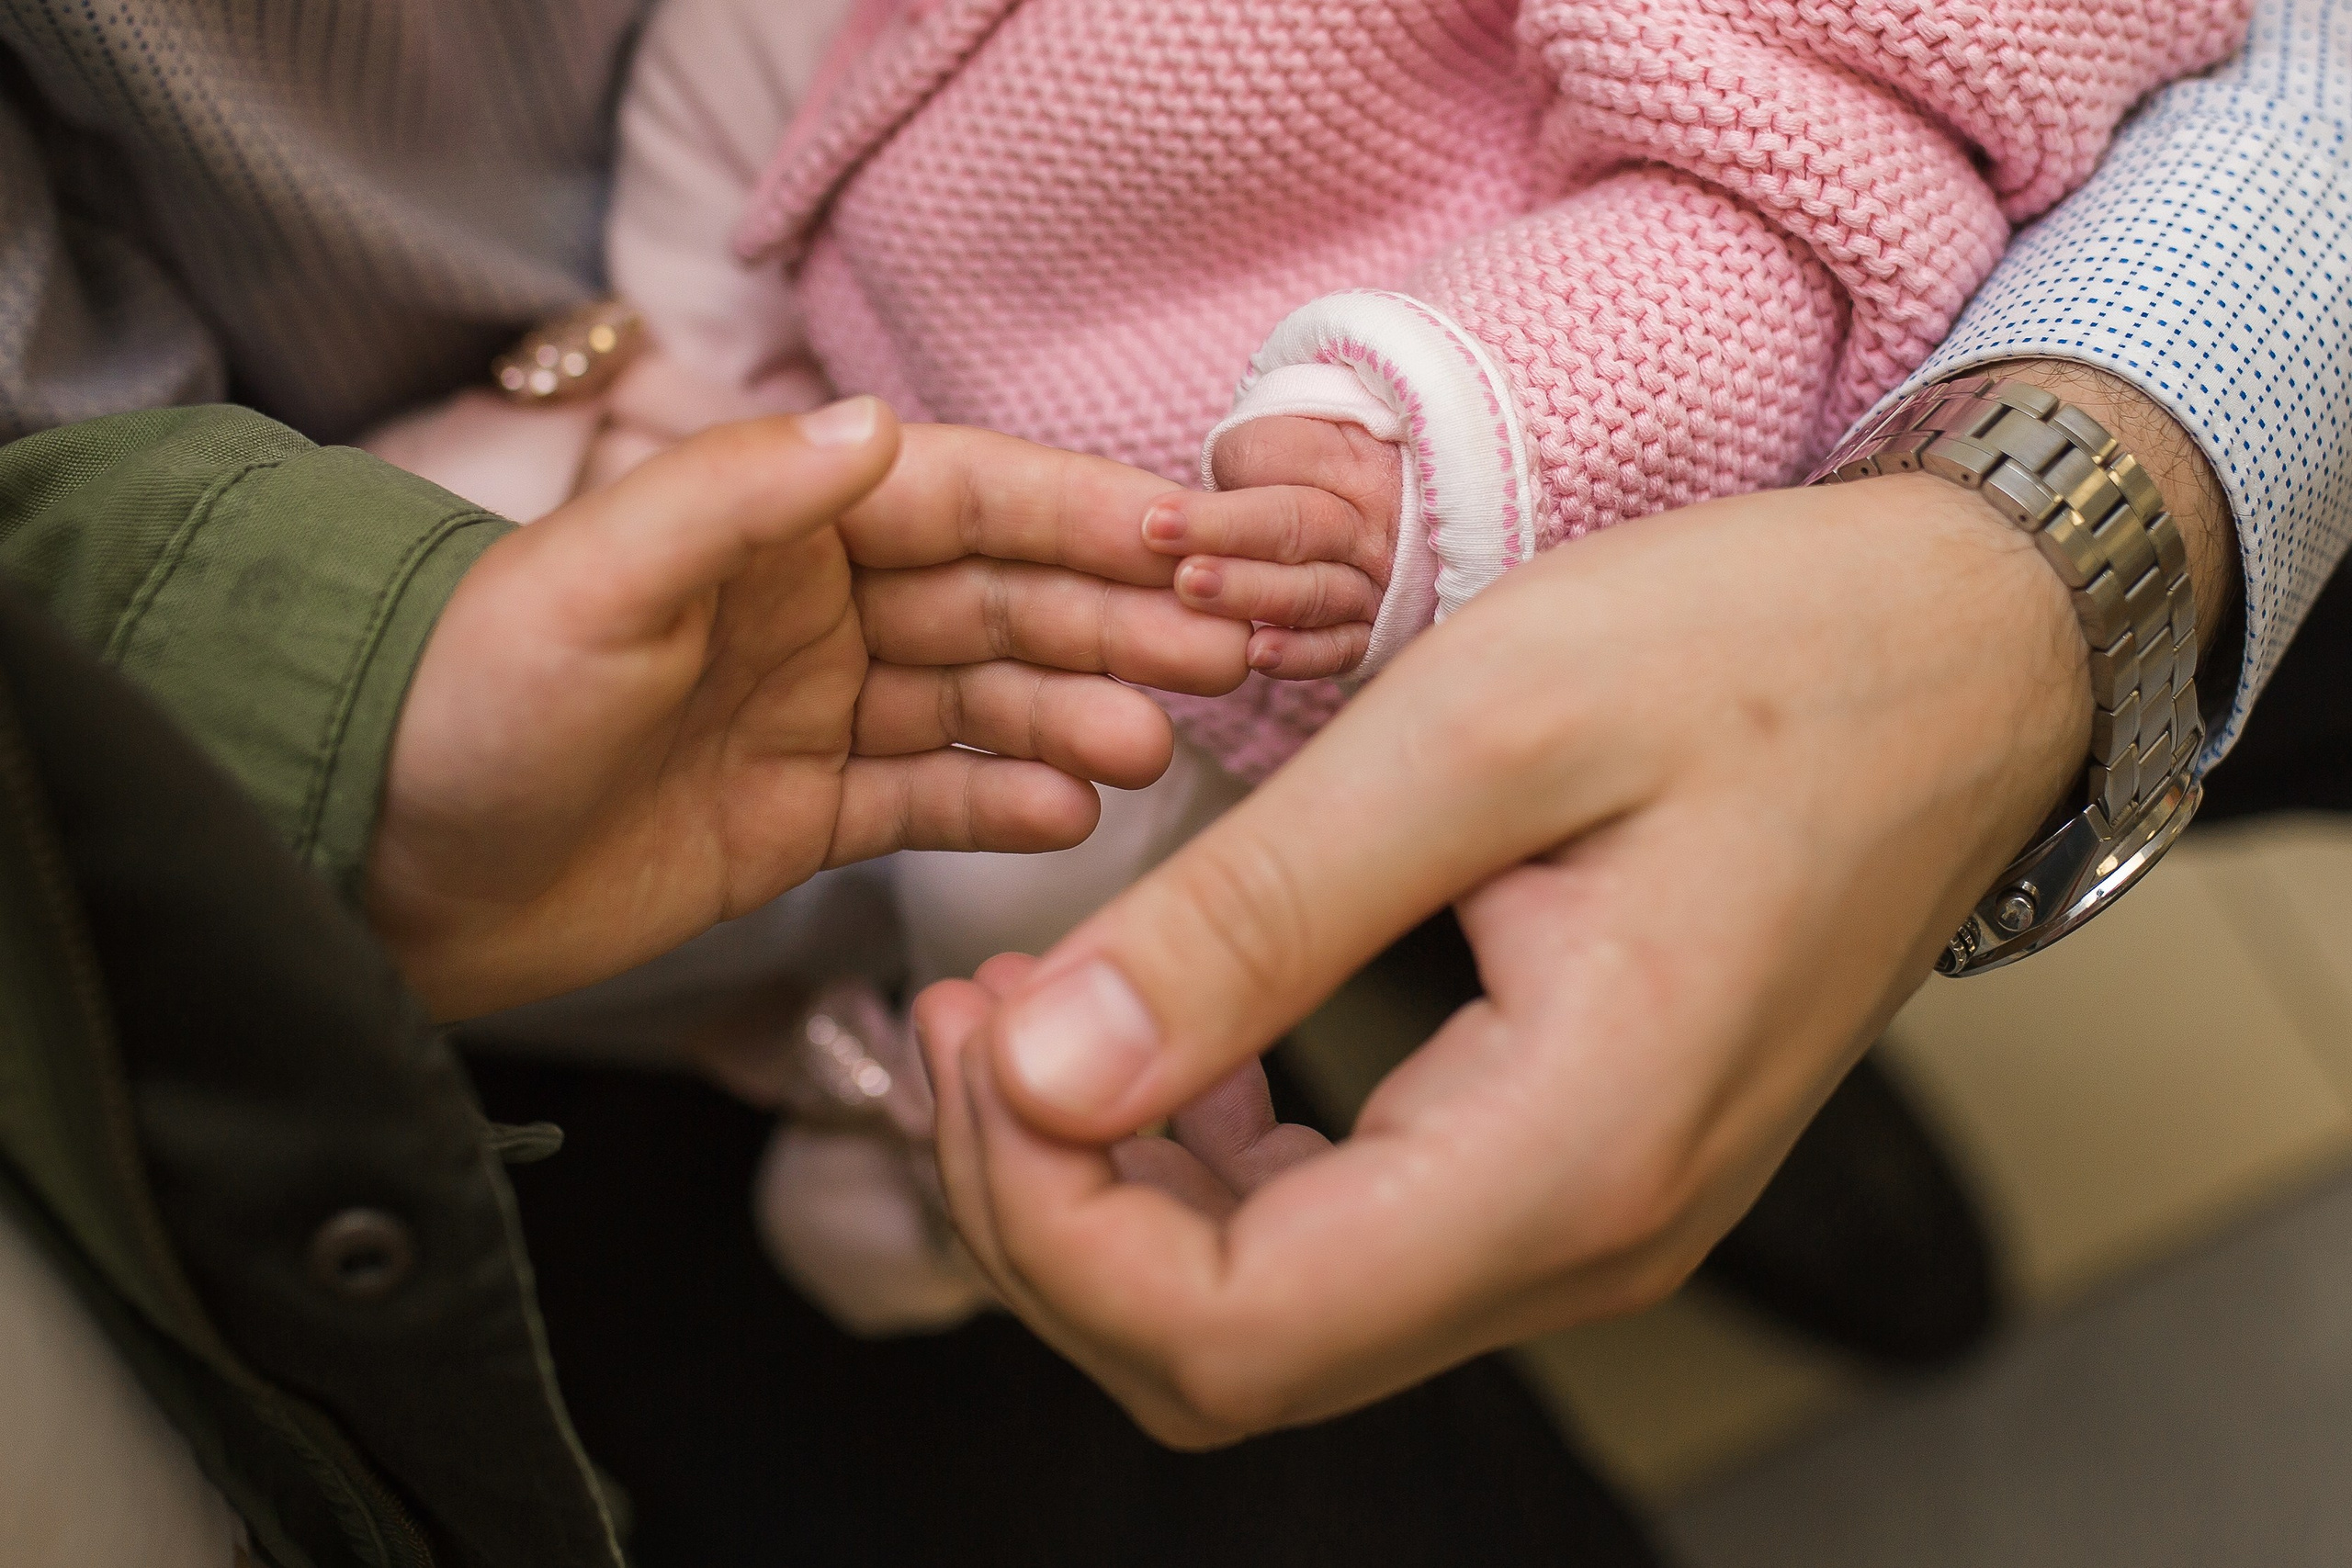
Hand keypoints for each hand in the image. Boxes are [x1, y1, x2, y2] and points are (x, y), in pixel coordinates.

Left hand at [368, 400, 1248, 1019]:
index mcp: (773, 528)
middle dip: (1110, 622)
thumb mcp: (596, 578)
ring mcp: (814, 717)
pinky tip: (1074, 812)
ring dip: (1073, 715)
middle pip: (995, 603)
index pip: (957, 501)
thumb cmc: (470, 699)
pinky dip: (1000, 805)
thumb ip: (741, 496)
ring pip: (979, 703)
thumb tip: (881, 425)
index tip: (1184, 538)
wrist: (376, 863)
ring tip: (1154, 746)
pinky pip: (925, 802)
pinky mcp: (799, 819)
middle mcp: (811, 612)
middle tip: (1220, 656)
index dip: (1075, 514)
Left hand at [914, 366, 2234, 1444]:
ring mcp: (1584, 1218)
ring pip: (1270, 1316)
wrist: (1964, 653)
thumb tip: (1040, 1066)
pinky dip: (1210, 1172)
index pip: (1222, 1328)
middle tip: (964, 1021)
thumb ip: (1252, 916)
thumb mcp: (1475, 735)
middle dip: (1046, 1215)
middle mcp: (1582, 1238)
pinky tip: (1162, 1042)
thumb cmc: (1759, 654)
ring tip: (1024, 1019)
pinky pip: (1342, 1242)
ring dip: (1114, 1196)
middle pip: (1226, 1355)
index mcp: (1568, 1153)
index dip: (1041, 1219)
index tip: (971, 1034)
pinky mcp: (1571, 1166)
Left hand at [1141, 415, 1402, 680]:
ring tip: (1193, 591)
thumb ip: (1249, 463)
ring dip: (1253, 594)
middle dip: (1229, 537)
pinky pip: (1340, 648)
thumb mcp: (1278, 445)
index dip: (1221, 506)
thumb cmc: (1297, 477)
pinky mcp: (1365, 634)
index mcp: (1343, 462)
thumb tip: (1194, 505)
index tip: (1156, 519)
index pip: (1283, 468)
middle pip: (1299, 528)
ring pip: (1316, 591)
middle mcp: (1362, 525)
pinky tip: (1255, 654)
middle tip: (1170, 553)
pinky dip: (1301, 655)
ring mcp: (1368, 583)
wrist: (1365, 514)